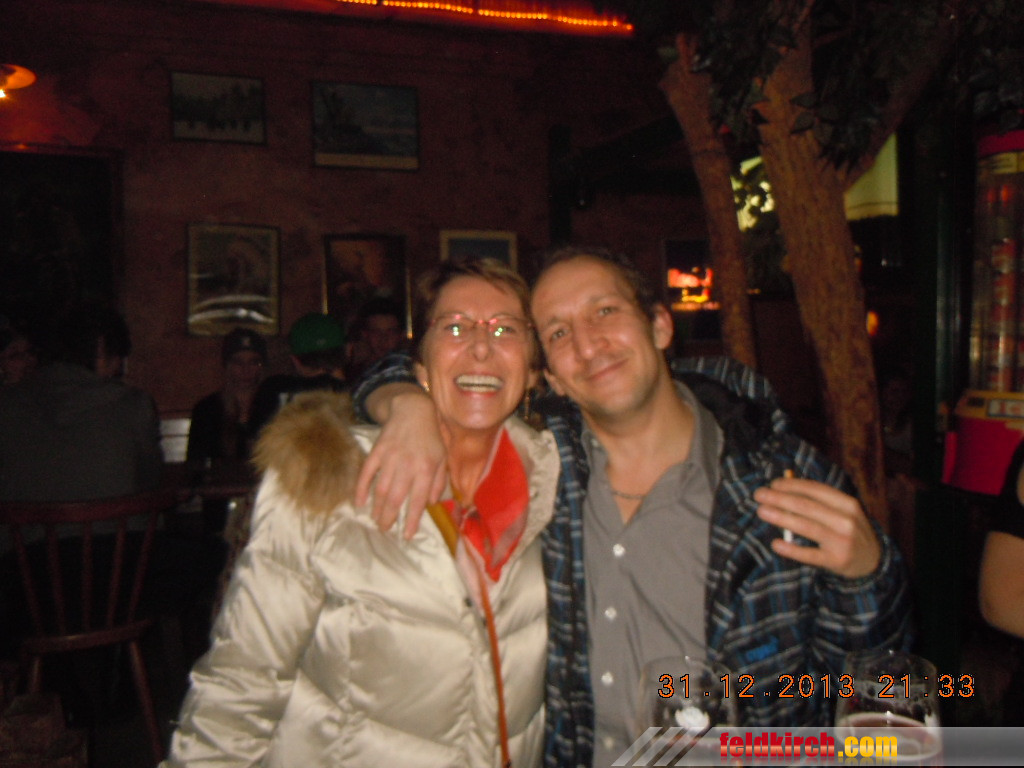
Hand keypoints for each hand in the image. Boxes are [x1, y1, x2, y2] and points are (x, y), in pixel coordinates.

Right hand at [354, 389, 447, 537]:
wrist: (413, 411)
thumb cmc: (431, 438)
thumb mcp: (443, 458)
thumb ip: (440, 482)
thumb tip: (432, 503)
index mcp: (426, 469)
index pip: (418, 501)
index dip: (412, 520)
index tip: (407, 536)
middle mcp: (407, 465)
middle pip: (396, 498)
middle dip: (390, 518)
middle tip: (385, 530)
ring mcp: (390, 458)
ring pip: (380, 489)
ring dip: (377, 508)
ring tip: (376, 520)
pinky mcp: (377, 451)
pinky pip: (366, 473)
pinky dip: (361, 489)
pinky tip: (359, 502)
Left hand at [753, 476, 880, 578]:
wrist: (872, 561)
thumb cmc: (849, 530)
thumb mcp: (842, 511)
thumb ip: (819, 501)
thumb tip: (783, 488)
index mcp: (847, 503)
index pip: (815, 490)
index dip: (792, 485)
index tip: (773, 484)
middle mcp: (846, 520)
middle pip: (807, 506)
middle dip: (779, 498)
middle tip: (759, 494)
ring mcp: (842, 541)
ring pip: (806, 526)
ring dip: (781, 517)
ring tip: (761, 511)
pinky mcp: (837, 561)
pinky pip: (810, 555)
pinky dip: (791, 549)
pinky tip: (776, 544)